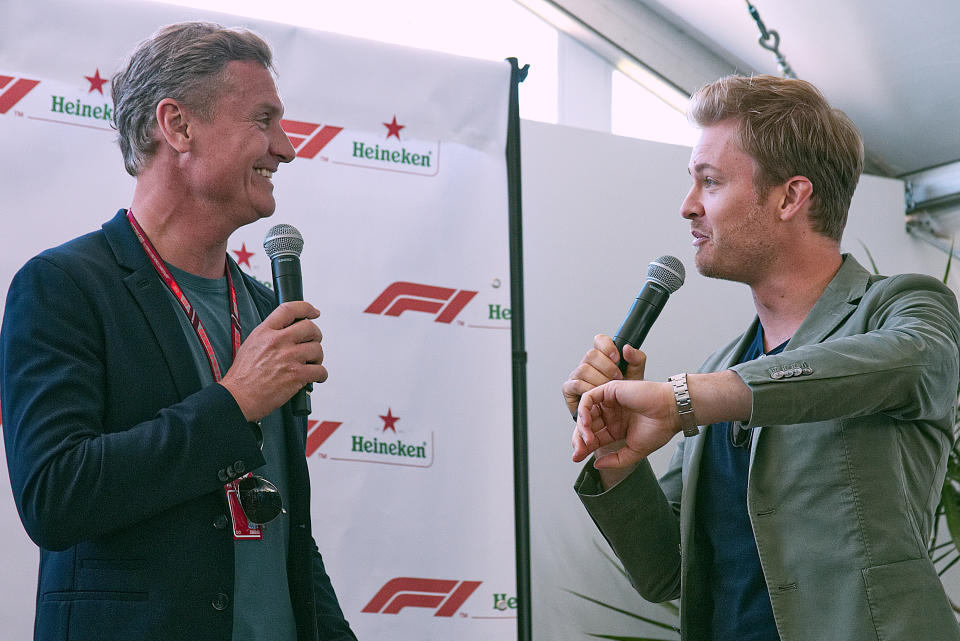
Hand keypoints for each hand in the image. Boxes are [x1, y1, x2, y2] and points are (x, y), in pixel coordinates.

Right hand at [220, 301, 326, 420]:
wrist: (238, 397)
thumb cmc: (242, 376)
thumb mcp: (251, 345)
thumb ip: (269, 335)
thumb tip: (287, 332)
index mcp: (265, 332)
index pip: (289, 309)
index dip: (306, 308)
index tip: (314, 312)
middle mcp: (278, 341)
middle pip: (310, 327)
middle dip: (315, 336)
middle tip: (313, 344)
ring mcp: (289, 358)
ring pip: (317, 349)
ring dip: (318, 357)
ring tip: (311, 364)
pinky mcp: (296, 375)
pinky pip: (320, 370)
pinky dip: (320, 375)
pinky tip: (315, 377)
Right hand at [561, 334, 646, 418]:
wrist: (617, 417)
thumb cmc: (624, 395)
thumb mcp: (635, 377)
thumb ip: (636, 360)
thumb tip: (627, 348)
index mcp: (602, 357)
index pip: (599, 341)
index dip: (607, 346)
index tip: (617, 358)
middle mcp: (588, 364)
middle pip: (591, 354)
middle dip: (606, 367)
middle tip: (617, 378)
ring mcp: (577, 376)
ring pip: (583, 369)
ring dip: (598, 379)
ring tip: (608, 388)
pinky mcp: (569, 389)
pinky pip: (574, 384)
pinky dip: (586, 389)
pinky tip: (595, 394)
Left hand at [572, 380, 680, 468]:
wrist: (671, 413)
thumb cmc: (659, 430)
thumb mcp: (633, 452)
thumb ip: (615, 460)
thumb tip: (595, 465)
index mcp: (616, 428)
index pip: (593, 437)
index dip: (584, 448)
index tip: (577, 458)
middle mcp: (611, 415)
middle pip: (586, 426)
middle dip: (579, 439)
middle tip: (578, 452)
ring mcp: (609, 402)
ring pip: (585, 412)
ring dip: (581, 427)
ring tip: (587, 440)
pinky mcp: (610, 390)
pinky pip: (588, 398)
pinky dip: (583, 410)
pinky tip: (586, 423)